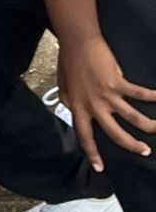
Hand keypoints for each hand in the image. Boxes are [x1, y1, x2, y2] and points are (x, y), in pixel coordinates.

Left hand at [56, 35, 155, 171]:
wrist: (77, 43)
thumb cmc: (69, 62)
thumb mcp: (64, 87)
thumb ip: (70, 102)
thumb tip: (71, 110)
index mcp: (78, 108)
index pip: (84, 137)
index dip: (92, 154)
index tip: (100, 168)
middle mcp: (93, 106)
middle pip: (114, 133)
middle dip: (131, 145)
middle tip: (144, 152)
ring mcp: (107, 95)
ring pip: (132, 117)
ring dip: (147, 125)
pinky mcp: (117, 82)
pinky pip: (139, 94)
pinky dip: (151, 96)